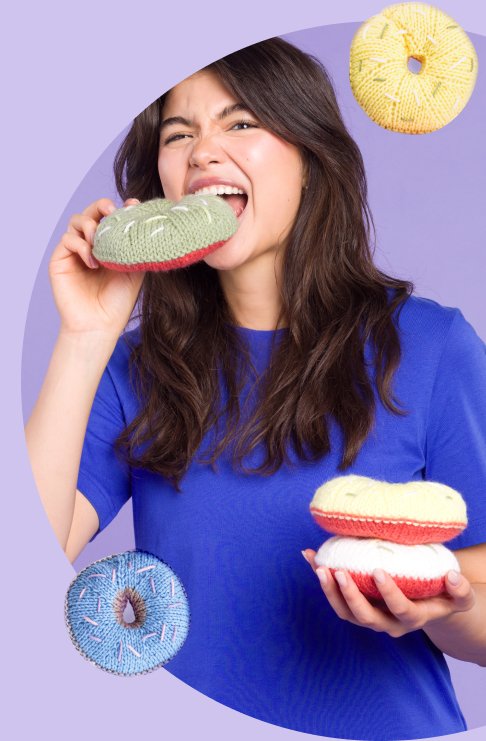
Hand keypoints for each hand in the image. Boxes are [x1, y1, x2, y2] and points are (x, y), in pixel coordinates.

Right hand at [49, 197, 144, 336]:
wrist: (100, 325)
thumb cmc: (118, 302)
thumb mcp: (134, 270)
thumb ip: (137, 247)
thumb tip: (145, 222)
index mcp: (108, 245)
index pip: (110, 218)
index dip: (120, 208)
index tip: (134, 205)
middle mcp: (90, 245)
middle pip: (91, 212)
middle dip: (101, 206)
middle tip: (112, 210)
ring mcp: (74, 252)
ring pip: (76, 221)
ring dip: (90, 225)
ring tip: (101, 242)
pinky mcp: (60, 260)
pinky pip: (67, 239)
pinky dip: (81, 245)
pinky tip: (94, 261)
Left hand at [302, 548, 475, 637]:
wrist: (427, 605)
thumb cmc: (443, 596)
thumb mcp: (458, 596)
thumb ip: (459, 590)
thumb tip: (451, 576)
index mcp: (412, 618)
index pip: (400, 610)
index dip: (388, 595)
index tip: (378, 572)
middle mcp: (387, 622)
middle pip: (364, 617)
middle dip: (349, 596)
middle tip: (338, 572)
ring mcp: (369, 616)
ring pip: (345, 612)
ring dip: (329, 591)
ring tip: (319, 567)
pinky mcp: (354, 607)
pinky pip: (334, 596)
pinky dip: (321, 578)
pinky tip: (309, 556)